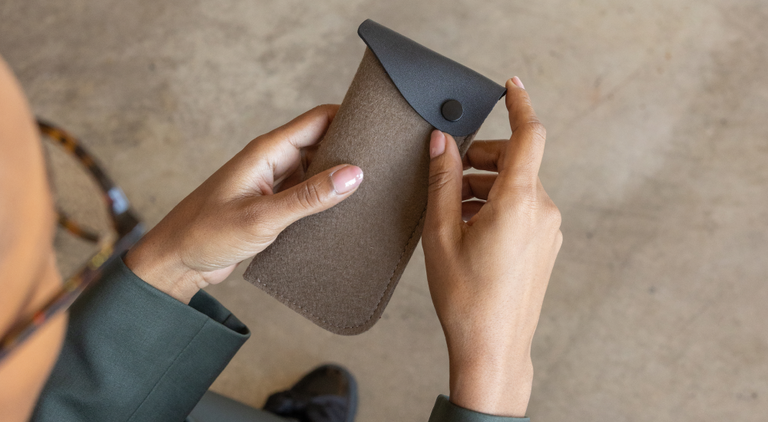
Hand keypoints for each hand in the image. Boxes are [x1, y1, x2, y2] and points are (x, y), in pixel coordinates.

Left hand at [124, 105, 363, 303]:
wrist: (175, 263)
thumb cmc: (205, 234)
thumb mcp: (262, 216)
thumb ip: (309, 197)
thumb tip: (354, 174)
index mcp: (267, 151)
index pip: (318, 120)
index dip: (350, 117)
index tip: (381, 125)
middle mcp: (272, 162)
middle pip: (322, 143)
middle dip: (351, 148)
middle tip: (386, 160)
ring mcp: (273, 184)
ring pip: (316, 171)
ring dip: (339, 178)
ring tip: (374, 187)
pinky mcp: (273, 206)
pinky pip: (307, 195)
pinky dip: (325, 200)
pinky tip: (345, 213)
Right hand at [422, 77, 561, 416]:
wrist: (493, 349)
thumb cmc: (465, 297)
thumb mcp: (442, 232)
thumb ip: (443, 180)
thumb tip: (441, 142)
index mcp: (519, 201)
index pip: (529, 135)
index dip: (520, 104)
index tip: (510, 86)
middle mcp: (542, 210)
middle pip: (516, 161)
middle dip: (481, 158)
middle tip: (448, 174)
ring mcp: (548, 230)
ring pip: (518, 186)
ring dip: (486, 186)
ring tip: (451, 211)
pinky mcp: (546, 245)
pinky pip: (524, 209)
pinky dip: (497, 206)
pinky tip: (470, 228)